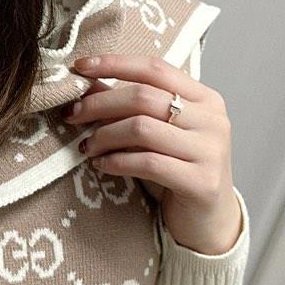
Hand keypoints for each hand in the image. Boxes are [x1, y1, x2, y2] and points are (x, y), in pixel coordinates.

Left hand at [64, 52, 242, 255]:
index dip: (114, 64)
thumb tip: (87, 83)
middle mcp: (212, 120)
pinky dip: (117, 161)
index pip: (155, 68)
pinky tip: (102, 164)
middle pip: (143, 97)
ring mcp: (210, 151)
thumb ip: (132, 107)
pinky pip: (148, 163)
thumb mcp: (159, 133)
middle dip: (99, 104)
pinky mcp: (202, 182)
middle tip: (72, 115)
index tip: (80, 68)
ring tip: (85, 146)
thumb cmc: (179, 171)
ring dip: (104, 136)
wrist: (209, 221)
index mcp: (205, 99)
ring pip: (142, 128)